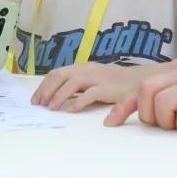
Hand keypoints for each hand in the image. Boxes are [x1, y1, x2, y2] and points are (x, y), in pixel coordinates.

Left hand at [32, 63, 147, 112]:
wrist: (140, 80)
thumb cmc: (115, 83)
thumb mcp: (93, 80)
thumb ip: (78, 86)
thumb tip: (58, 97)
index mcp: (82, 67)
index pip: (57, 73)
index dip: (44, 85)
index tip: (36, 99)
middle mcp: (87, 69)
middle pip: (61, 75)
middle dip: (47, 89)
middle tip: (38, 104)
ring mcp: (98, 77)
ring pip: (73, 82)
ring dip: (59, 95)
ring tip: (51, 108)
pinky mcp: (108, 88)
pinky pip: (90, 94)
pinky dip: (79, 101)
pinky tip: (71, 110)